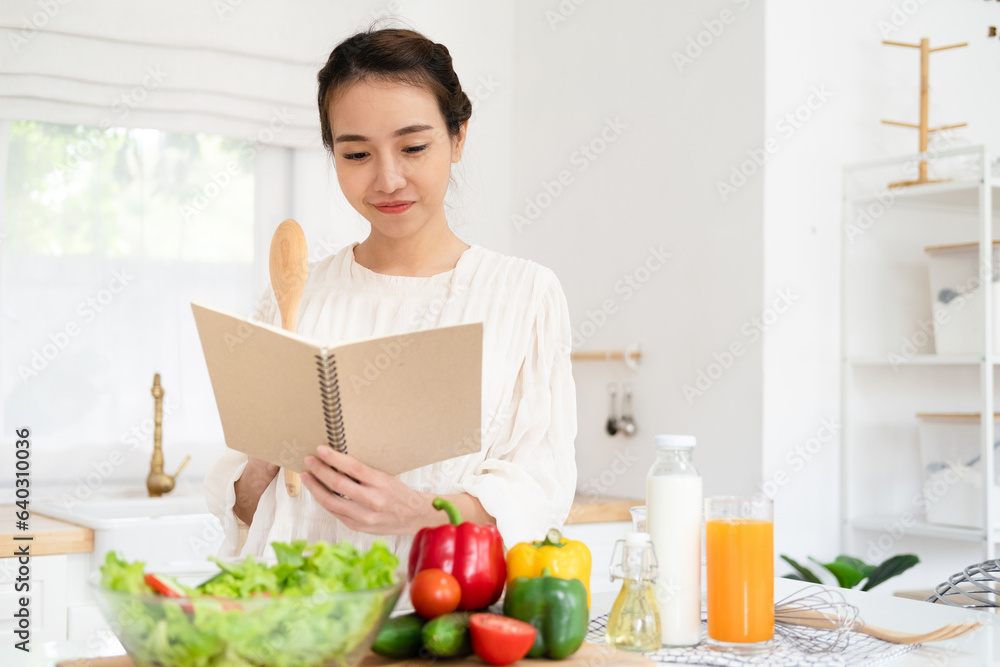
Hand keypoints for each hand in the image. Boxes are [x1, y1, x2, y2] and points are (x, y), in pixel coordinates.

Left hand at [300, 445, 432, 534]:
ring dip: (315, 488)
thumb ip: (364, 473)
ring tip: (307, 477)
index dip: (333, 458)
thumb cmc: (400, 494)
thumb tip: (337, 461)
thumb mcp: (387, 477)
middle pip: (338, 484)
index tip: (320, 449)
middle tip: (309, 461)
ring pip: (331, 502)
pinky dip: (325, 501)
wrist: (415, 518)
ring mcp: (365, 517)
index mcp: (382, 483)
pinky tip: (319, 493)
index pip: (353, 467)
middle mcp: (373, 501)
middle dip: (319, 471)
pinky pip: (335, 513)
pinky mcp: (359, 527)